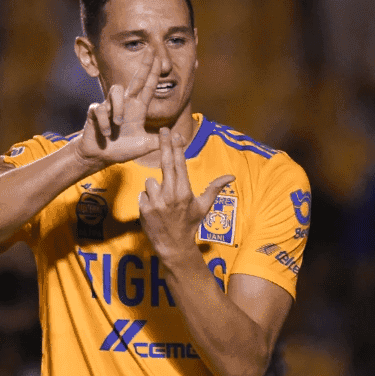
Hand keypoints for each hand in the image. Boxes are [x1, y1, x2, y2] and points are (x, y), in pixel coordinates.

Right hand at [74, 50, 161, 169]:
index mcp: (138, 109)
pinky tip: (106, 133)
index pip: (148, 87)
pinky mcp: (96, 111)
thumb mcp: (145, 146)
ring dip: (119, 108)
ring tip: (119, 125)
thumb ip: (159, 141)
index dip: (153, 73)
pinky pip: (101, 109)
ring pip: (116, 91)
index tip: (159, 58)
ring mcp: (110, 106)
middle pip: (136, 79)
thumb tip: (179, 138)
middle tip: (151, 50)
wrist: (101, 156)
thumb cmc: (122, 149)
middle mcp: (126, 104)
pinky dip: (105, 123)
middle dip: (144, 65)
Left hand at [139, 128, 233, 261]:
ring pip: (151, 181)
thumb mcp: (203, 206)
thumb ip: (214, 188)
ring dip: (155, 188)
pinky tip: (154, 210)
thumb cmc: (189, 224)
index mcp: (184, 191)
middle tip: (162, 129)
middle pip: (165, 163)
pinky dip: (147, 200)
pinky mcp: (144, 208)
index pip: (180, 164)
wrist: (173, 246)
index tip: (174, 134)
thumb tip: (231, 177)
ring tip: (162, 203)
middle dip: (164, 144)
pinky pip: (143, 194)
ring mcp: (156, 201)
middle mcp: (170, 194)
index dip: (177, 147)